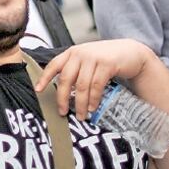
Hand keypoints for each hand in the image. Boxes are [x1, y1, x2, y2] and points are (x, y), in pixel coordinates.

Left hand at [34, 39, 156, 119]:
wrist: (130, 52)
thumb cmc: (106, 59)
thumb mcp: (87, 60)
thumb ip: (75, 70)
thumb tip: (62, 92)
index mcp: (72, 52)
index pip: (54, 65)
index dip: (44, 78)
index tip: (38, 90)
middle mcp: (80, 53)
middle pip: (66, 79)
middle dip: (62, 98)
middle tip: (62, 112)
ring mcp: (94, 57)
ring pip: (81, 86)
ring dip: (80, 103)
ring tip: (81, 115)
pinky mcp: (107, 64)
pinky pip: (96, 86)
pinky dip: (93, 99)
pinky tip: (92, 107)